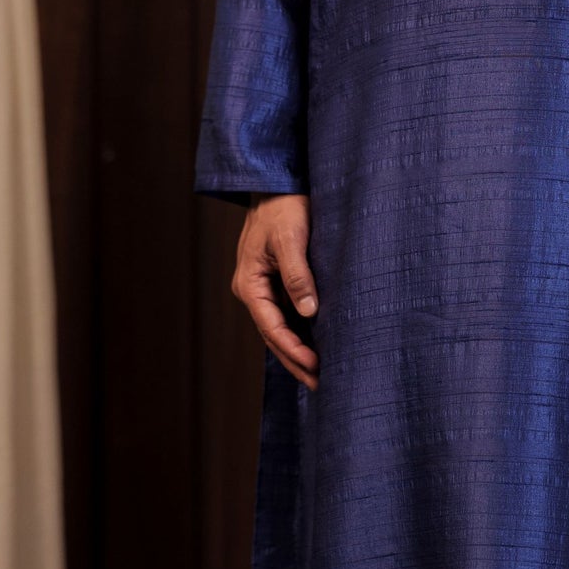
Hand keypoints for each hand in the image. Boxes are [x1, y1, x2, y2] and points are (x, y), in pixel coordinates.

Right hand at [232, 194, 318, 388]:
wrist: (278, 184)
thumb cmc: (284, 208)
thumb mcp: (291, 240)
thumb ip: (298, 276)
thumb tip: (309, 312)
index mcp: (249, 284)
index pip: (271, 327)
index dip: (293, 350)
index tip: (315, 366)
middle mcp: (252, 290)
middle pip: (273, 336)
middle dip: (295, 361)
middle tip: (319, 384)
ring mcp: (263, 288)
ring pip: (279, 328)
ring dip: (297, 351)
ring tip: (318, 374)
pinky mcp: (275, 282)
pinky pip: (286, 314)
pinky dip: (299, 333)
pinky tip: (316, 344)